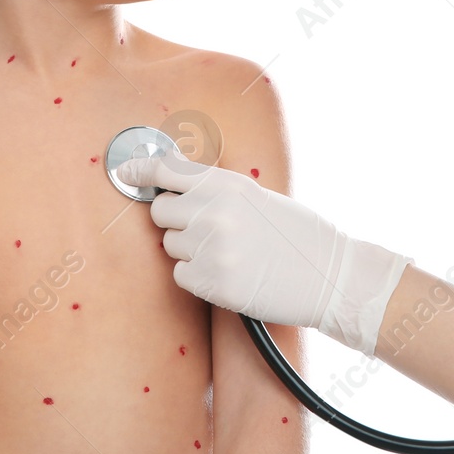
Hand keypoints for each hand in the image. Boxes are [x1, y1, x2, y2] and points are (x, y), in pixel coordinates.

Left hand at [115, 154, 413, 357]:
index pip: (168, 170)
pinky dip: (198, 277)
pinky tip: (229, 274)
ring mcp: (212, 248)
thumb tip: (172, 183)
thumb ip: (216, 189)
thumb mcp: (258, 197)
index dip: (142, 170)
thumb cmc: (297, 235)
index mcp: (228, 184)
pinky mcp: (213, 283)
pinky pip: (181, 275)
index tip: (124, 172)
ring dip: (190, 250)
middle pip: (161, 212)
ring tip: (229, 253)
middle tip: (205, 228)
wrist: (329, 275)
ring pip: (170, 245)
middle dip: (175, 220)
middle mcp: (215, 212)